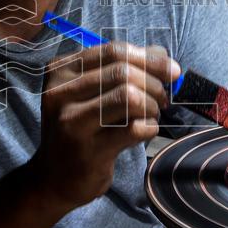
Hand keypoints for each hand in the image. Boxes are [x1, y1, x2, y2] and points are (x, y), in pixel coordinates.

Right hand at [34, 42, 179, 209]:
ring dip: (151, 106)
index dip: (150, 58)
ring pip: (129, 97)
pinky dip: (149, 127)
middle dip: (154, 84)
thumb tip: (162, 54)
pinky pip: (134, 129)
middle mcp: (60, 93)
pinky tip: (145, 131)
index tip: (172, 70)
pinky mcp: (89, 150)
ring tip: (151, 115)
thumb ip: (122, 67)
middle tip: (162, 99)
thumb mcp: (91, 92)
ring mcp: (72, 123)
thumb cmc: (81, 128)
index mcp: (61, 70)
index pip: (114, 51)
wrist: (55, 176)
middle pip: (123, 73)